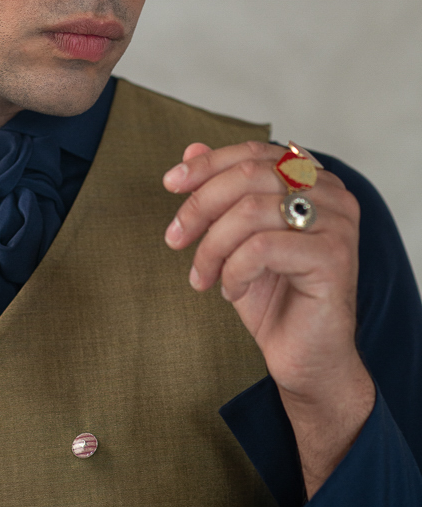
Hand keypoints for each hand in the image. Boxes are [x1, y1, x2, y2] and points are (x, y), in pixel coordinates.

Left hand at [163, 140, 375, 496]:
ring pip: (250, 211)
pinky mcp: (333, 256)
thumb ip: (220, 191)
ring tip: (202, 278)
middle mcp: (332, 193)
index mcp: (314, 179)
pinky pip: (262, 248)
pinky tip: (232, 291)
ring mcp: (337, 223)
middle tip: (174, 239)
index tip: (170, 183)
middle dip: (200, 206)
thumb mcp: (235, 238)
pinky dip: (234, 270)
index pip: (254, 153)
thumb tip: (190, 147)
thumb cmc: (274, 297)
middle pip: (249, 175)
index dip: (208, 164)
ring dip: (212, 247)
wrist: (306, 358)